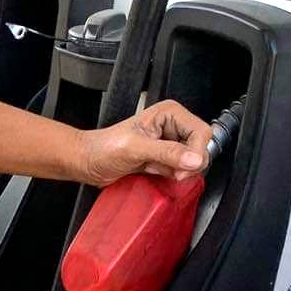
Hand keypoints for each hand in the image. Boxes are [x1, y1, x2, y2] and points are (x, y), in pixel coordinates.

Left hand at [69, 100, 213, 187]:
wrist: (89, 162)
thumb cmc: (103, 147)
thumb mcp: (135, 148)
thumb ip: (166, 152)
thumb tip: (194, 159)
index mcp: (170, 113)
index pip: (202, 132)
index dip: (197, 152)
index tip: (184, 167)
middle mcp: (173, 126)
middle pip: (201, 148)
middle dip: (188, 164)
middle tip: (170, 171)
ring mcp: (170, 143)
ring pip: (193, 162)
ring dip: (178, 171)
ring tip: (155, 168)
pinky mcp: (165, 159)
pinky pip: (181, 171)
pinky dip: (172, 176)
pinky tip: (154, 173)